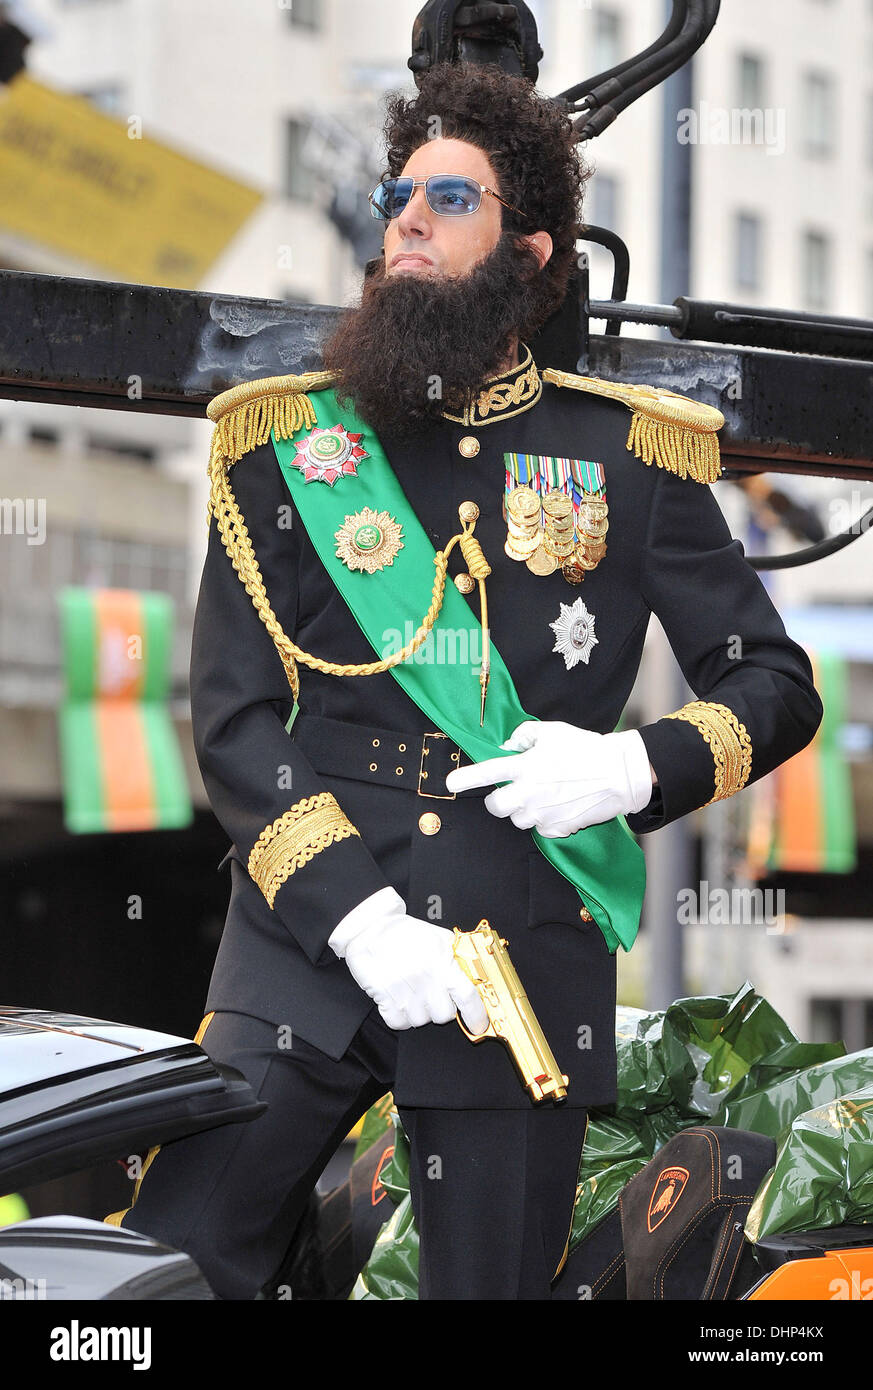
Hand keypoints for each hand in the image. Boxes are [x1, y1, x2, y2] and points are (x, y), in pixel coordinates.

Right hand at [328, 887, 488, 1032]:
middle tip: (434, 992)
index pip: (468, 997)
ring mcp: (404, 992)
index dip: (477, 1016)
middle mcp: (425, 979)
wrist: (369, 930)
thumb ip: (458, 957)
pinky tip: (400, 998)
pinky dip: (401, 1016)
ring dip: (420, 1011)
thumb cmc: (404, 933)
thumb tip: (475, 976)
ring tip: (413, 990)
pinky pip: (399, 1023)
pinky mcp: (384, 1000)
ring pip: (422, 1021)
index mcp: (442, 963)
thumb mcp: (439, 938)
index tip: (479, 1024)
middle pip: (445, 1015)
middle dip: (442, 1007)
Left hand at [444, 720, 654, 837]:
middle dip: (497, 801)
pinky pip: (540, 829)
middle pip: (495, 807)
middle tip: (510, 791)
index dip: (464, 780)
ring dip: (523, 810)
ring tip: (543, 796)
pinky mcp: (556, 828)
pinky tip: (559, 806)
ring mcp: (542, 813)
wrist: (618, 774)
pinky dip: (545, 820)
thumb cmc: (585, 749)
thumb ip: (524, 735)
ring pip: (517, 820)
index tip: (450, 784)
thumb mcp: (552, 731)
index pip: (486, 774)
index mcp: (525, 767)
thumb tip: (508, 746)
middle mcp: (530, 793)